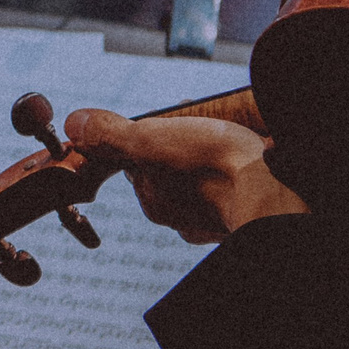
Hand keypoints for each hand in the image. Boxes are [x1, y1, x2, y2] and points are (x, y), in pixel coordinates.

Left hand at [65, 108, 307, 243]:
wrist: (275, 190)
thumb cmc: (212, 163)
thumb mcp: (150, 138)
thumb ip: (110, 135)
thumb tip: (74, 126)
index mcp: (153, 200)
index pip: (139, 165)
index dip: (149, 141)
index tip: (168, 129)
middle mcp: (178, 217)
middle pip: (170, 175)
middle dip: (179, 152)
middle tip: (200, 132)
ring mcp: (212, 222)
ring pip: (202, 184)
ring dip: (209, 164)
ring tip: (228, 145)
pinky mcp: (243, 219)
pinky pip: (233, 193)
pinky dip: (236, 178)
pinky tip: (248, 165)